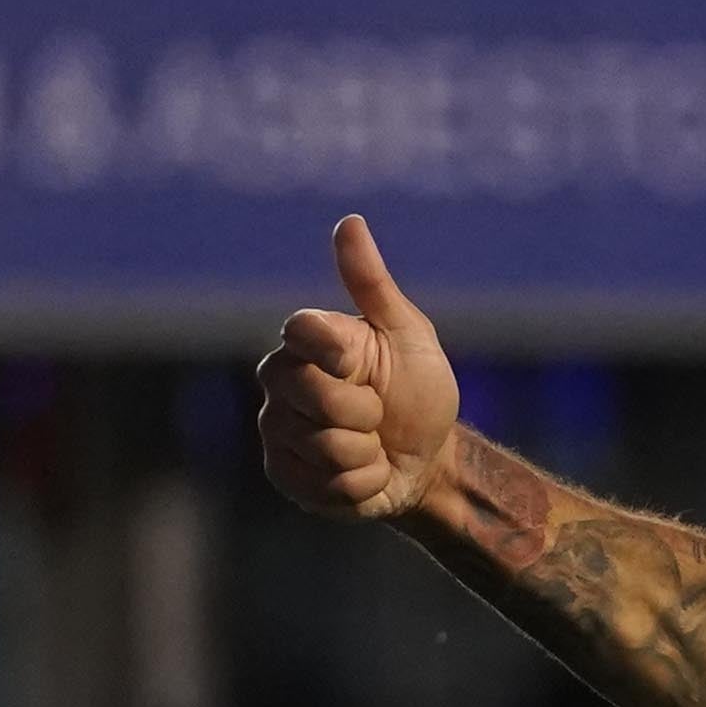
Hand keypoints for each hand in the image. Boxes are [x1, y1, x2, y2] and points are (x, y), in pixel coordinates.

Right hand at [256, 214, 459, 521]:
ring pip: (326, 446)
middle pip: (319, 397)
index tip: (363, 364)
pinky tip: (365, 472)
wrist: (429, 458)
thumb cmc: (418, 390)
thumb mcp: (409, 334)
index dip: (342, 356)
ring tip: (372, 444)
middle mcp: (278, 381)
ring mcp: (276, 430)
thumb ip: (373, 284)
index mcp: (305, 340)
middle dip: (367, 413)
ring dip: (367, 452)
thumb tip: (350, 221)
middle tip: (378, 412)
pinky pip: (328, 485)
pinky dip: (363, 484)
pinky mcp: (284, 475)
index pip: (302, 333)